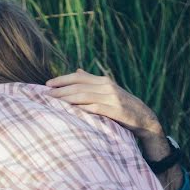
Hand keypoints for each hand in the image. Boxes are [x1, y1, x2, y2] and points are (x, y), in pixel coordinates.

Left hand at [46, 68, 182, 189]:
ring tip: (52, 102)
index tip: (47, 84)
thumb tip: (78, 71)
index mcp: (103, 81)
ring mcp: (111, 98)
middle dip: (60, 90)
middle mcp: (107, 86)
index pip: (79, 76)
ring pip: (83, 95)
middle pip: (78, 85)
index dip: (62, 79)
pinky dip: (80, 108)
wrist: (145, 119)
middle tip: (44, 95)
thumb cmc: (122, 107)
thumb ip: (93, 82)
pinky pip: (93, 108)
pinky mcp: (114, 110)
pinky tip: (69, 111)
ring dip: (66, 98)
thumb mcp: (108, 91)